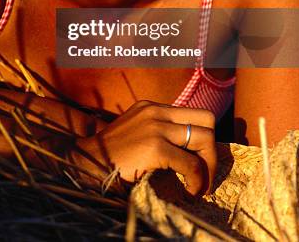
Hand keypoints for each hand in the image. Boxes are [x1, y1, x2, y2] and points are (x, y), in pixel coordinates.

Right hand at [72, 100, 216, 194]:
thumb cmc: (112, 155)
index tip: (200, 161)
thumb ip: (160, 133)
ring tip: (198, 185)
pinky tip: (188, 191)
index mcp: (153, 107)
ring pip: (205, 139)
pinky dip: (196, 181)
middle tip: (204, 174)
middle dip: (212, 150)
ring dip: (208, 167)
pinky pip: (191, 164)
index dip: (206, 138)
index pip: (196, 114)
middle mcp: (156, 111)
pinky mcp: (155, 147)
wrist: (87, 163)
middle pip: (207, 120)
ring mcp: (155, 127)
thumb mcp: (138, 133)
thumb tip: (191, 150)